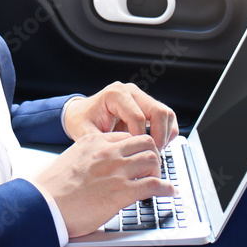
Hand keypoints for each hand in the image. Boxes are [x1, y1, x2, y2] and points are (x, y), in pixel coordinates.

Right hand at [34, 131, 174, 236]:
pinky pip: (153, 185)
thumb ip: (90, 157)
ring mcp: (116, 170)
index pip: (126, 135)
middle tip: (152, 166)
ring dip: (159, 170)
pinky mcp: (121, 192)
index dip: (137, 146)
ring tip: (158, 179)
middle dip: (152, 154)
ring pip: (152, 159)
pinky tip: (168, 192)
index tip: (139, 155)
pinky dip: (165, 188)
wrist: (44, 204)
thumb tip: (99, 165)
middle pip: (144, 142)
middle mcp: (108, 152)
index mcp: (94, 141)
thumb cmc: (53, 187)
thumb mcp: (72, 159)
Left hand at [63, 82, 178, 150]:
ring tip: (154, 151)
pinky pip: (167, 117)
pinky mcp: (147, 104)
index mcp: (115, 94)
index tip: (136, 154)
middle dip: (159, 137)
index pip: (138, 117)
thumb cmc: (82, 121)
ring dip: (165, 135)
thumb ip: (102, 142)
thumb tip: (120, 155)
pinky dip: (166, 132)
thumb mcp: (85, 133)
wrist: (80, 113)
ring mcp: (141, 96)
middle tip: (152, 155)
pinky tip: (155, 144)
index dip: (139, 139)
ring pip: (167, 114)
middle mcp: (131, 91)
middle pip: (158, 112)